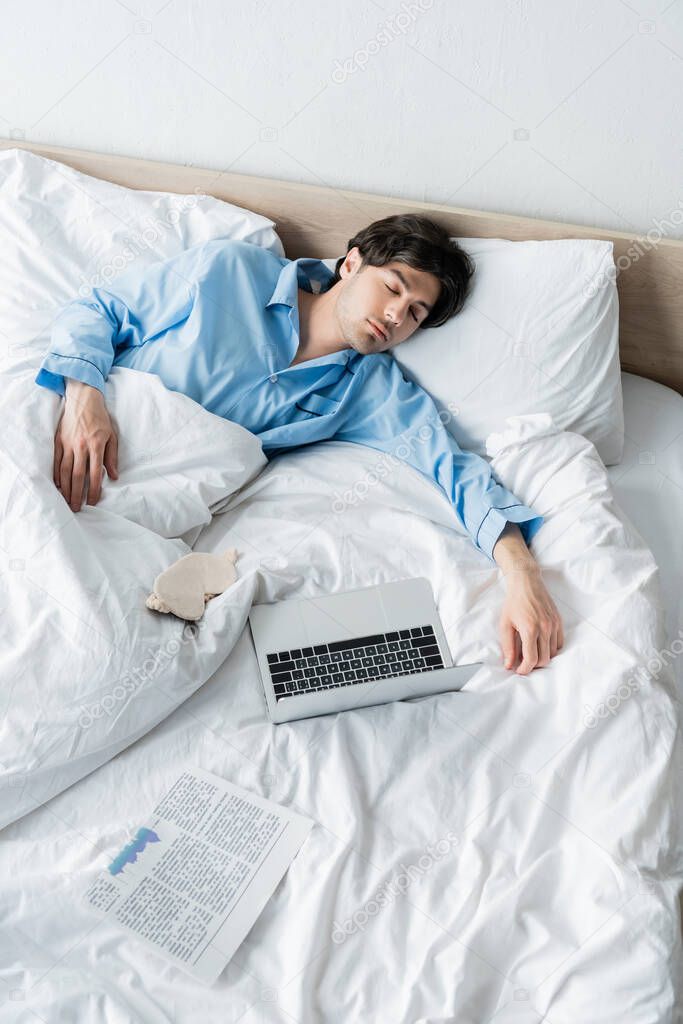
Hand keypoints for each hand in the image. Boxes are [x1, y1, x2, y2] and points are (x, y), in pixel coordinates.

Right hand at [54, 379, 118, 510]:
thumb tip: (113, 476)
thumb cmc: (101, 418)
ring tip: (66, 500)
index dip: (93, 490)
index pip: (95, 473)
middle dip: (77, 494)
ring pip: (65, 470)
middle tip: (76, 508)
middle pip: (78, 475)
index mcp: (96, 445)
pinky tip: (58, 485)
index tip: (93, 502)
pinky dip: (57, 474)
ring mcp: (68, 443)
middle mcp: (81, 446)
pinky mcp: (59, 440)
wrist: (83, 399)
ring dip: (65, 488)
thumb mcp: (112, 436)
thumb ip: (112, 457)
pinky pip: (56, 461)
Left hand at [499, 564, 563, 673]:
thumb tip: (509, 665)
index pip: (531, 659)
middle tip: (523, 661)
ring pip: (553, 653)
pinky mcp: (558, 621)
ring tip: (531, 651)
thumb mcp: (505, 624)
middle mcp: (544, 628)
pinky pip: (559, 643)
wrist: (526, 583)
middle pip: (544, 659)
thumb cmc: (513, 603)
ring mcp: (553, 624)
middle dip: (533, 665)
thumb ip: (508, 646)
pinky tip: (541, 645)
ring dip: (542, 656)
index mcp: (530, 629)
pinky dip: (551, 648)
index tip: (519, 670)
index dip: (524, 669)